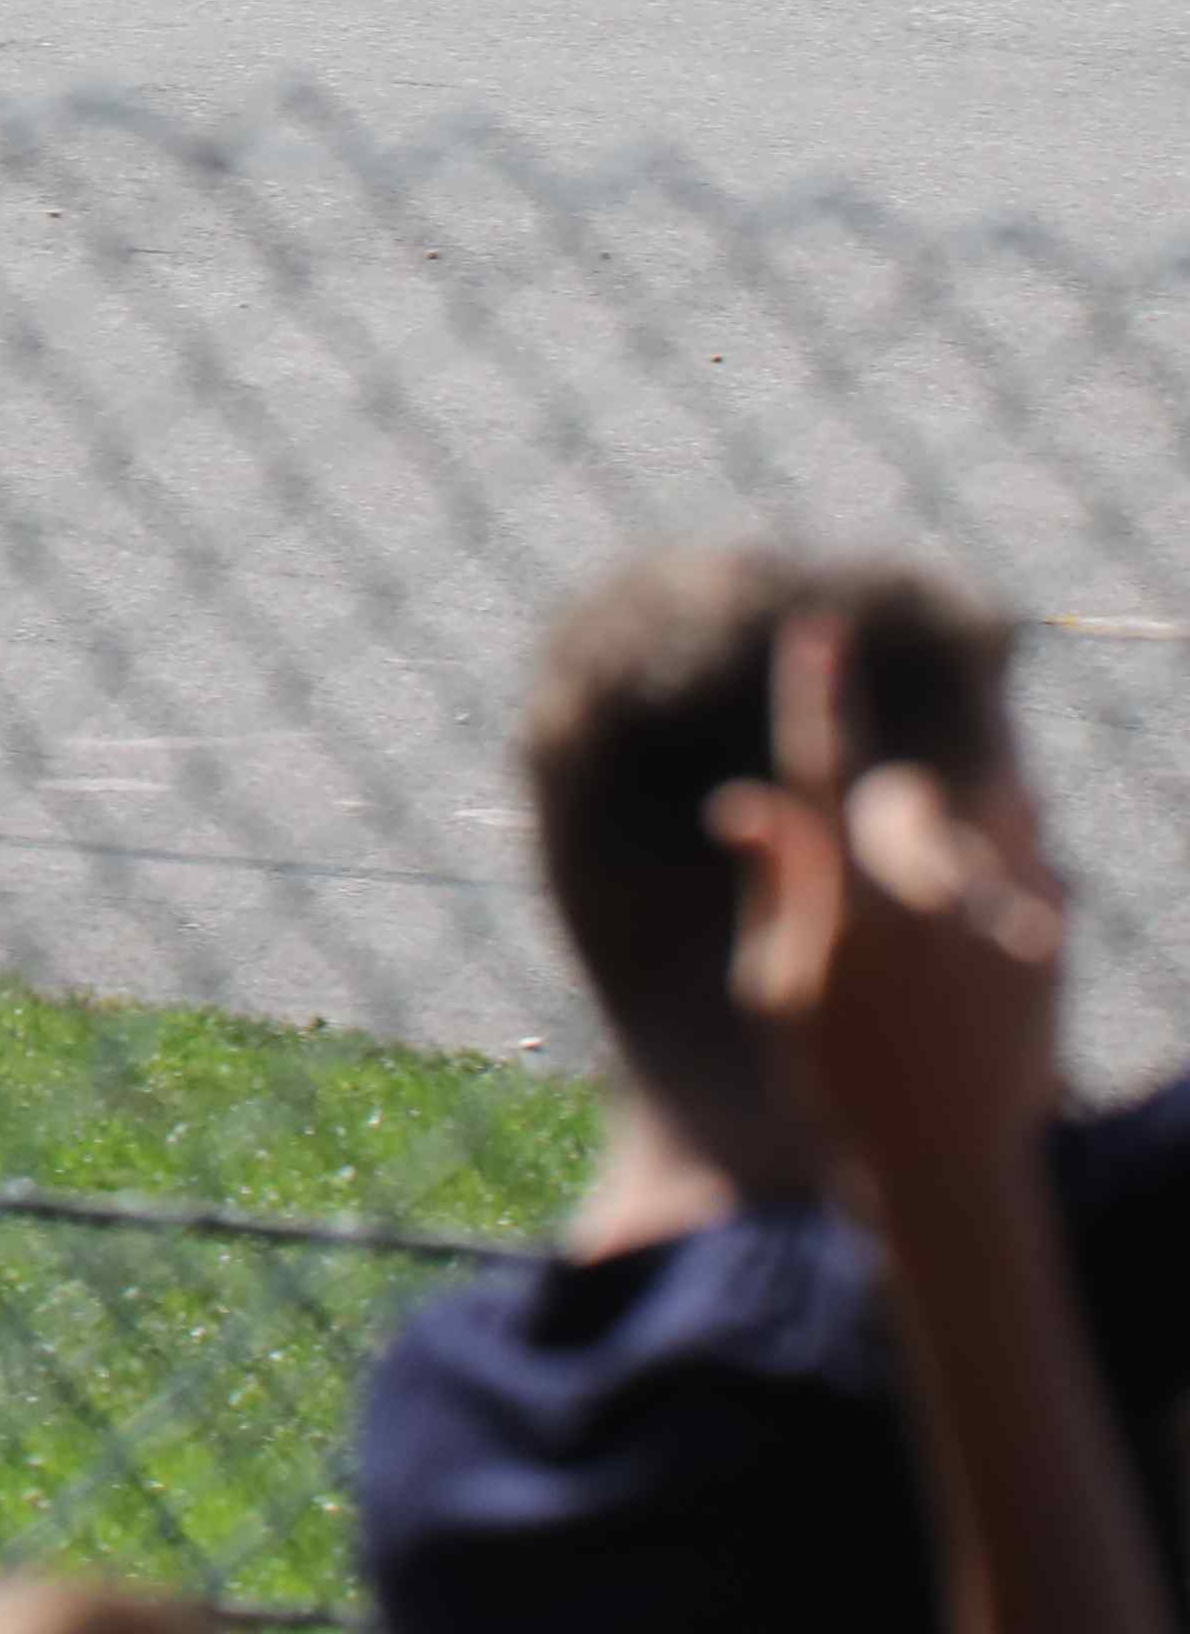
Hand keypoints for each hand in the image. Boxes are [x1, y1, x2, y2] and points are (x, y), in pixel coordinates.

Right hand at [724, 614, 1070, 1202]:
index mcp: (849, 912)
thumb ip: (775, 884)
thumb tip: (745, 802)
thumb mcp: (774, 987)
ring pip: (978, 819)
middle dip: (887, 802)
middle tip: (865, 870)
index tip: (820, 630)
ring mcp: (1001, 924)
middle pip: (910, 792)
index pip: (823, 778)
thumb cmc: (833, 1080)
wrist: (948, 1167)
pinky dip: (1000, 873)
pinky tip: (977, 938)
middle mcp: (932, 905)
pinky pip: (1028, 863)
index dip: (819, 697)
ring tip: (931, 916)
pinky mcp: (1052, 944)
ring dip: (952, 834)